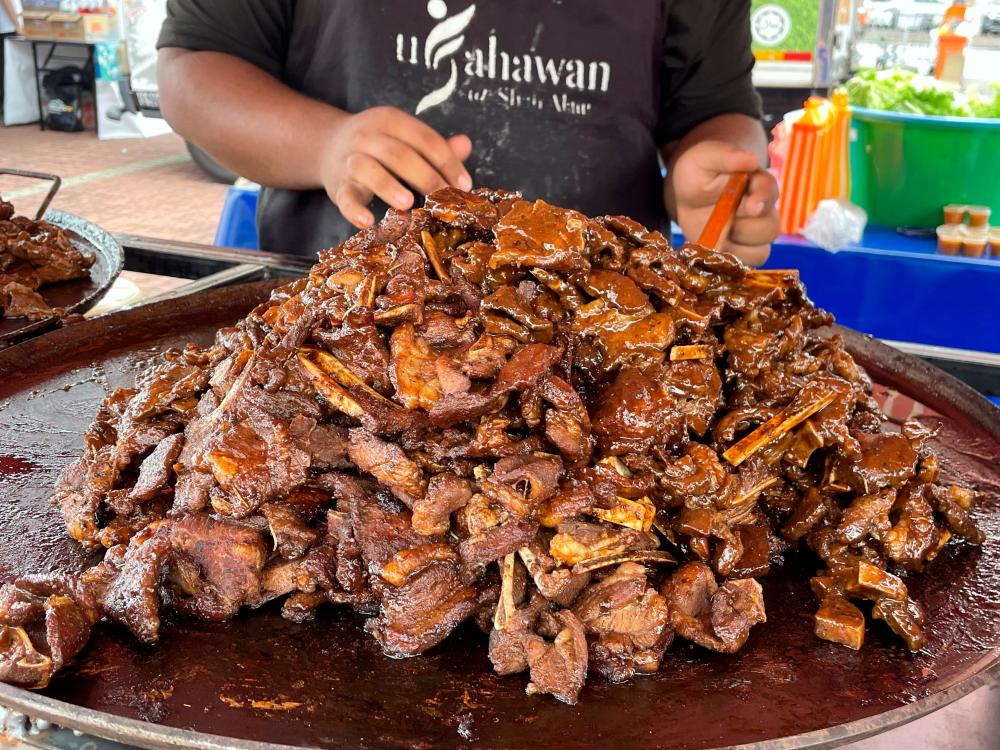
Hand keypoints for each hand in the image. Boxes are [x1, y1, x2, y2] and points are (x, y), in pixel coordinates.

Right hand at [319, 106, 472, 228]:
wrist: (327, 145)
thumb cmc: (379, 146)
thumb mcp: (404, 138)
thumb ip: (434, 146)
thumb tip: (466, 144)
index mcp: (391, 121)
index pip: (424, 139)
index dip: (447, 161)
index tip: (465, 184)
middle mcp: (368, 136)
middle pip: (399, 154)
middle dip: (425, 176)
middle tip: (445, 197)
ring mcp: (350, 160)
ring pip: (368, 169)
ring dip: (388, 185)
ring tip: (408, 204)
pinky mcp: (338, 184)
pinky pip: (345, 196)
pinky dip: (355, 210)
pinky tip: (368, 222)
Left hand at [667, 141, 778, 265]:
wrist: (687, 193)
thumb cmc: (700, 171)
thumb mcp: (706, 157)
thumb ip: (726, 156)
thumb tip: (750, 160)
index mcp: (757, 182)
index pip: (770, 190)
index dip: (763, 199)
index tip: (752, 205)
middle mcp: (762, 209)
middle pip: (770, 227)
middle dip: (745, 228)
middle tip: (722, 222)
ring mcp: (753, 232)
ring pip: (762, 250)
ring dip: (737, 247)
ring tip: (716, 235)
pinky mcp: (741, 250)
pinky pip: (748, 264)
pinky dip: (732, 262)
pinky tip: (716, 248)